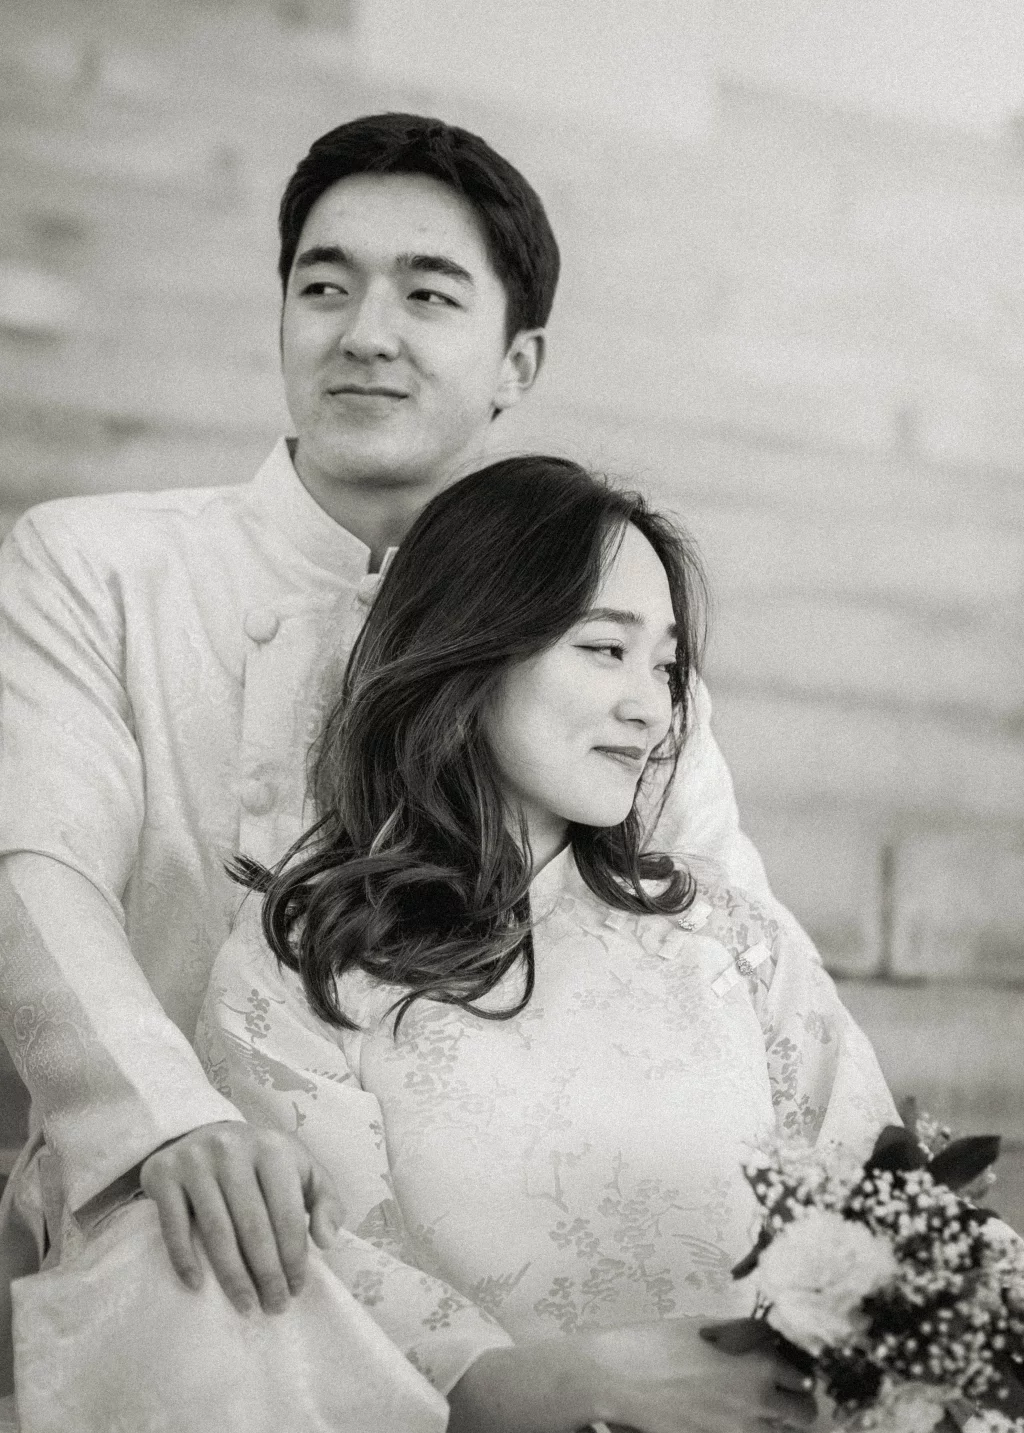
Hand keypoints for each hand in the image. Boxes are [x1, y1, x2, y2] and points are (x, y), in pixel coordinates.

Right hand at [140, 1120, 343, 1315]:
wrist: (202, 1133)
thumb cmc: (260, 1163)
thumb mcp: (301, 1169)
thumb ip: (325, 1201)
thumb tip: (326, 1241)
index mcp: (272, 1148)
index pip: (286, 1213)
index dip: (294, 1256)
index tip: (297, 1289)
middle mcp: (232, 1150)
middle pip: (253, 1226)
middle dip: (267, 1274)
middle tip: (274, 1307)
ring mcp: (195, 1161)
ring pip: (217, 1231)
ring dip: (233, 1276)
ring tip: (246, 1305)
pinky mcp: (164, 1175)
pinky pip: (174, 1226)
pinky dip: (185, 1259)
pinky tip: (197, 1286)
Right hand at [447, 1317, 816, 1432]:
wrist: (612, 1377)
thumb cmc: (653, 1342)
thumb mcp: (704, 1326)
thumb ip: (743, 1336)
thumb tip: (769, 1340)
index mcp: (756, 1362)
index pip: (803, 1367)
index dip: (797, 1363)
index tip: (790, 1361)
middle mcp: (756, 1400)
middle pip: (805, 1410)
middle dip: (797, 1399)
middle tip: (782, 1388)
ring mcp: (738, 1429)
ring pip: (784, 1431)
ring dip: (778, 1419)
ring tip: (755, 1404)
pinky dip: (750, 1428)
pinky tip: (731, 1416)